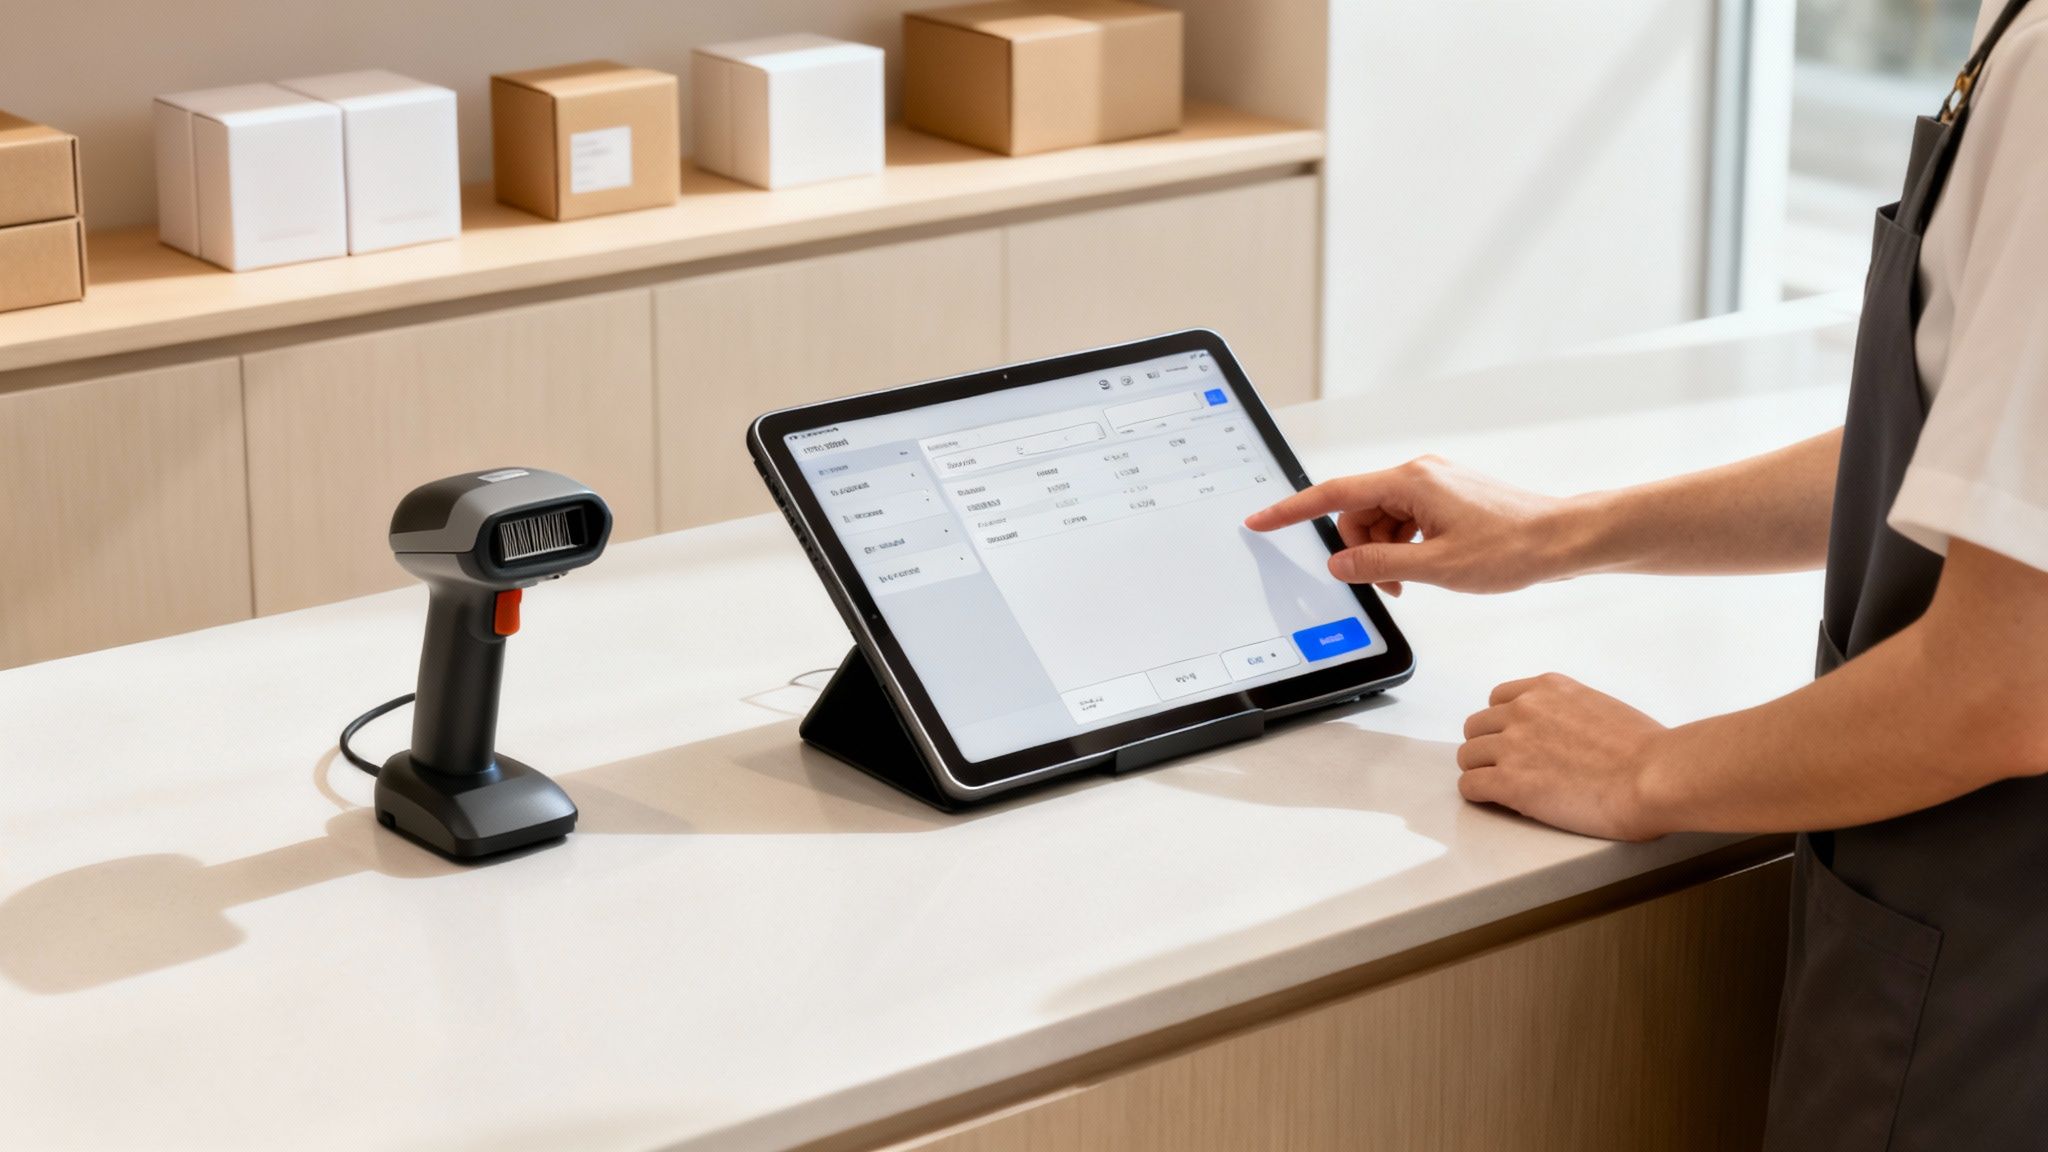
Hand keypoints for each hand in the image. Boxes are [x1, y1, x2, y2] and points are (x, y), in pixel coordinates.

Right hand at [1243, 456, 1576, 595]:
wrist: (1563, 539)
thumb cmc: (1513, 547)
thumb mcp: (1436, 567)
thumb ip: (1379, 564)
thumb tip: (1339, 564)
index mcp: (1411, 481)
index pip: (1334, 494)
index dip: (1292, 510)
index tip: (1261, 520)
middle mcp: (1419, 474)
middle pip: (1358, 511)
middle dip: (1360, 547)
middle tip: (1388, 583)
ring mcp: (1434, 484)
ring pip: (1381, 519)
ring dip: (1385, 551)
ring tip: (1414, 580)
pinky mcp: (1447, 496)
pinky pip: (1405, 520)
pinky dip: (1404, 546)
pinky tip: (1426, 566)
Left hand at [1456, 673, 1669, 840]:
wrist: (1654, 775)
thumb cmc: (1648, 751)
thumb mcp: (1603, 708)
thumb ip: (1571, 714)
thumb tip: (1568, 735)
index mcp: (1549, 689)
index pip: (1500, 699)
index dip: (1503, 724)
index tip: (1513, 741)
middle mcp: (1524, 710)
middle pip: (1477, 727)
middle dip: (1489, 748)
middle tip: (1507, 769)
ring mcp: (1512, 745)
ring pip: (1468, 756)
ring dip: (1482, 772)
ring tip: (1503, 789)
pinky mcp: (1508, 781)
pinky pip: (1470, 787)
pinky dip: (1479, 796)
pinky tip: (1498, 803)